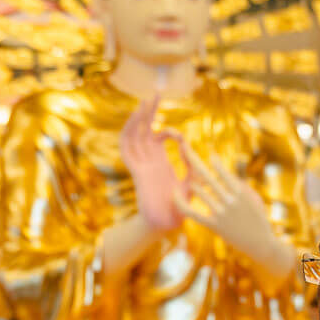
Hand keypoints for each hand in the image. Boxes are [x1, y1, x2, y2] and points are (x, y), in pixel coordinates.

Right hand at [120, 97, 182, 231]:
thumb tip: (188, 146)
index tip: (181, 137)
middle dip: (150, 112)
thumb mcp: (192, 183)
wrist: (166, 226)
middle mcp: (149, 161)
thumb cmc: (180, 208)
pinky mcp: (136, 172)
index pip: (160, 138)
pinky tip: (134, 121)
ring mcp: (141, 165)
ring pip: (135, 136)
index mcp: (160, 163)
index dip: (169, 131)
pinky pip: (127, 150)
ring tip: (145, 101)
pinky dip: (128, 134)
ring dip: (138, 119)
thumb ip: (192, 165)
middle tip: (156, 93)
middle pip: (144, 130)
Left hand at [173, 144, 288, 277]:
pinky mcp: (214, 225)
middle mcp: (230, 200)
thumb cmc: (258, 219)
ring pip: (199, 192)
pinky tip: (174, 194)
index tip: (208, 152)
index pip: (223, 170)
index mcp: (241, 191)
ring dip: (191, 182)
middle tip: (184, 146)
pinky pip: (192, 213)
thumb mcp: (254, 199)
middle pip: (207, 176)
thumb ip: (240, 185)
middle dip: (193, 159)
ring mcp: (221, 213)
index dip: (214, 160)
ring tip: (188, 176)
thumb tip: (224, 173)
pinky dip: (181, 203)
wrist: (261, 244)